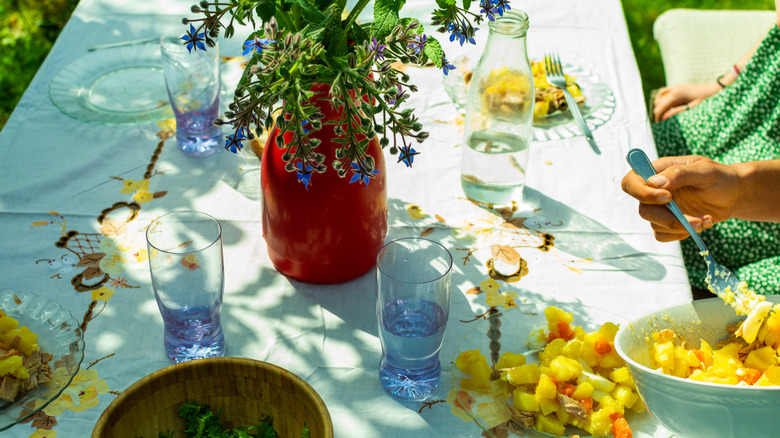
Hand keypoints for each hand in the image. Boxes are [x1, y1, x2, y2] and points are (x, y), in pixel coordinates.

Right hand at [621, 155, 740, 241]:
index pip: (631, 183)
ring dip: (681, 226)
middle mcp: (654, 191)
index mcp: (657, 172)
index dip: (642, 193)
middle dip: (668, 218)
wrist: (733, 194)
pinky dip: (683, 233)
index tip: (667, 197)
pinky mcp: (668, 223)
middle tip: (693, 220)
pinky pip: (663, 235)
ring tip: (706, 220)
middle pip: (643, 209)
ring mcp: (660, 209)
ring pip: (655, 224)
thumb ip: (679, 174)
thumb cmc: (719, 177)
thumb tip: (654, 183)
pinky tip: (701, 224)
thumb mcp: (704, 170)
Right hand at [652, 82, 720, 121]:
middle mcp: (674, 89)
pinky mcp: (678, 86)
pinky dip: (663, 99)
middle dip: (658, 112)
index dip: (658, 118)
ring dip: (660, 105)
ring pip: (659, 96)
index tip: (659, 125)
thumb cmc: (706, 101)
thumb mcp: (692, 109)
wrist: (716, 89)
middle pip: (657, 102)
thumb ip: (677, 113)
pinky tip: (669, 105)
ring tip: (666, 113)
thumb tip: (664, 118)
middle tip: (662, 121)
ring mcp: (676, 86)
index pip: (659, 108)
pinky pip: (665, 92)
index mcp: (676, 95)